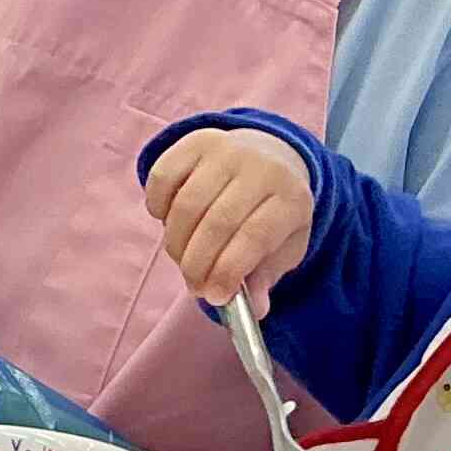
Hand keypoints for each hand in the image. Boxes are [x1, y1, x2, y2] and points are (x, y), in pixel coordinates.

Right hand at [143, 128, 316, 306]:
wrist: (270, 158)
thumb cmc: (271, 213)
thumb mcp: (282, 247)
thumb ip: (265, 278)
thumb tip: (255, 309)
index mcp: (291, 198)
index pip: (254, 237)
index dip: (229, 271)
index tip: (214, 296)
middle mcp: (262, 167)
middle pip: (217, 223)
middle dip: (197, 264)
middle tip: (194, 285)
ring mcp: (228, 149)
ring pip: (186, 205)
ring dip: (176, 243)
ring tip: (183, 258)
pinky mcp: (197, 140)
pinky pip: (163, 178)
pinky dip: (159, 208)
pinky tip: (170, 221)